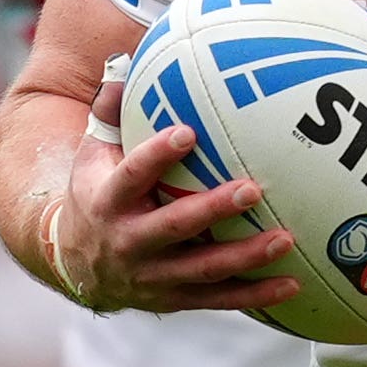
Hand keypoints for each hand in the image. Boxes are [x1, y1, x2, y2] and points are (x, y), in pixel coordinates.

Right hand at [44, 67, 295, 313]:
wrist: (75, 265)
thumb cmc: (95, 194)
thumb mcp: (91, 155)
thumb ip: (109, 113)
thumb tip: (124, 66)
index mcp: (107, 200)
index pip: (131, 174)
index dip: (157, 155)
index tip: (187, 133)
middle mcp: (128, 241)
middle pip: (174, 226)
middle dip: (213, 210)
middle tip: (253, 188)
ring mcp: (151, 275)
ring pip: (202, 268)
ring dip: (245, 256)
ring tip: (285, 239)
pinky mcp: (172, 299)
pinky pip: (217, 300)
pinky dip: (254, 295)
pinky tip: (291, 285)